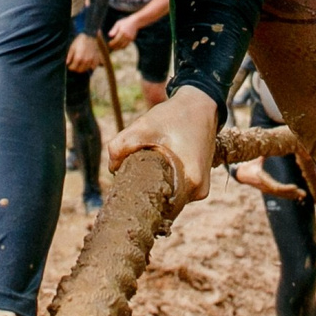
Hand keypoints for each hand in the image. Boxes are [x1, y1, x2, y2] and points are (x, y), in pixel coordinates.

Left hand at [65, 33, 100, 72]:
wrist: (90, 35)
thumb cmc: (80, 41)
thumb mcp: (72, 47)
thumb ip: (69, 56)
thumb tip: (67, 63)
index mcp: (79, 58)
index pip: (73, 68)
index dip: (70, 67)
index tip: (70, 66)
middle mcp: (86, 61)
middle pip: (80, 70)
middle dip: (76, 69)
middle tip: (75, 65)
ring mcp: (92, 60)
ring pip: (86, 69)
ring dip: (83, 68)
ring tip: (81, 63)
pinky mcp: (97, 59)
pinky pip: (93, 67)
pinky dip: (90, 67)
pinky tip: (88, 63)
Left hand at [105, 20, 137, 49]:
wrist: (135, 22)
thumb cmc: (125, 22)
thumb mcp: (118, 24)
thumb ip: (113, 30)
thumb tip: (109, 36)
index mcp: (122, 32)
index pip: (116, 40)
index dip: (112, 43)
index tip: (109, 44)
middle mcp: (126, 36)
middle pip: (119, 44)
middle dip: (114, 47)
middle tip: (110, 47)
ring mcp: (129, 38)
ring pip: (123, 46)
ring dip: (118, 48)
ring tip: (114, 48)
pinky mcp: (131, 39)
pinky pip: (126, 45)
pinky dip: (122, 47)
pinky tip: (119, 47)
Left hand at [108, 85, 217, 203]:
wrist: (200, 104)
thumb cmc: (174, 115)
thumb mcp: (143, 127)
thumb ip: (121, 146)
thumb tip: (112, 169)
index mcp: (191, 181)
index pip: (162, 211)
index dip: (142, 208)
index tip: (126, 200)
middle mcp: (200, 190)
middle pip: (167, 206)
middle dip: (148, 198)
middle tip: (129, 184)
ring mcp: (202, 187)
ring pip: (172, 199)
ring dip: (158, 190)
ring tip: (143, 175)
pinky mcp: (200, 181)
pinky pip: (178, 191)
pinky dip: (167, 184)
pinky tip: (156, 171)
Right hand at [231, 162, 306, 201]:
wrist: (241, 175)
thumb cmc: (249, 165)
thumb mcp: (256, 159)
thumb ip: (264, 155)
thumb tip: (270, 146)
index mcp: (262, 179)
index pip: (275, 186)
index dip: (285, 188)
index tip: (295, 187)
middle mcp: (265, 186)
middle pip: (280, 192)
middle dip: (292, 193)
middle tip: (304, 193)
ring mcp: (266, 190)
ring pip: (281, 195)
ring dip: (292, 195)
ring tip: (303, 195)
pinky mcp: (268, 190)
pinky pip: (279, 194)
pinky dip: (288, 195)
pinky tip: (297, 195)